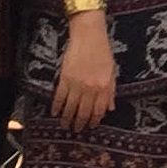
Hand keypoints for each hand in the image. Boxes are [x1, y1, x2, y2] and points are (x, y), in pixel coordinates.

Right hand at [52, 15, 116, 130]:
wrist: (89, 37)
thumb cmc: (103, 52)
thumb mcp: (112, 71)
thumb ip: (111, 90)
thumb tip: (111, 108)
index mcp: (104, 86)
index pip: (99, 110)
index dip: (95, 120)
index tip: (91, 127)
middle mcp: (90, 88)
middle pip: (84, 111)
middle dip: (80, 123)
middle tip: (76, 130)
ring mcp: (76, 84)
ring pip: (70, 107)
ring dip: (67, 119)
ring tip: (65, 126)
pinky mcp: (64, 79)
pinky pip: (59, 97)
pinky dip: (57, 106)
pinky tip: (55, 113)